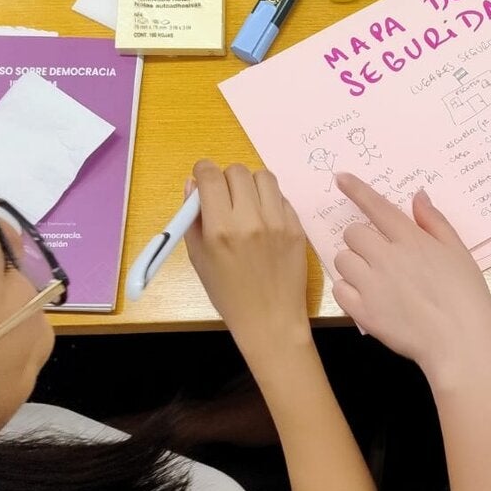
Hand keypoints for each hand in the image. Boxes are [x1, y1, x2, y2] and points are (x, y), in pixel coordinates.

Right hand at [185, 161, 309, 341]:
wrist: (270, 320)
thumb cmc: (228, 294)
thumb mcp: (199, 259)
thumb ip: (193, 219)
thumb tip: (193, 184)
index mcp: (220, 229)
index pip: (210, 175)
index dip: (203, 171)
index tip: (203, 179)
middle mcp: (250, 220)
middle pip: (237, 171)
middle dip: (226, 178)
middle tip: (225, 197)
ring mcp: (278, 223)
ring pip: (263, 177)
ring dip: (251, 184)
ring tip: (247, 204)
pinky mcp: (297, 228)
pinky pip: (282, 197)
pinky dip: (270, 201)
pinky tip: (265, 220)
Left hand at [330, 173, 490, 379]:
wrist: (460, 343)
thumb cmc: (467, 298)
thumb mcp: (459, 253)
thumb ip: (435, 223)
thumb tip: (418, 196)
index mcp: (411, 240)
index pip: (376, 206)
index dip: (356, 189)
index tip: (340, 178)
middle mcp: (387, 257)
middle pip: (352, 233)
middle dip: (362, 240)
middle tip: (379, 255)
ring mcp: (372, 285)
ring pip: (342, 260)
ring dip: (354, 265)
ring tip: (374, 279)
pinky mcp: (364, 312)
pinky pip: (339, 290)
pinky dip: (349, 291)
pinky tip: (368, 298)